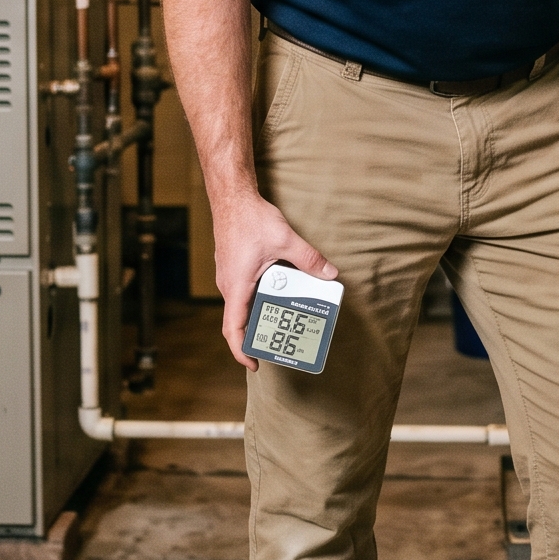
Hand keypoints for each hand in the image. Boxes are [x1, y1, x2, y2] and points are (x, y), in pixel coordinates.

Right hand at [210, 192, 337, 368]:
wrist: (231, 196)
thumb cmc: (249, 218)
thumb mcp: (285, 240)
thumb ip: (309, 259)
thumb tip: (329, 274)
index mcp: (237, 286)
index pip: (233, 328)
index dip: (241, 350)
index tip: (254, 363)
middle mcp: (229, 285)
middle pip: (239, 320)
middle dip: (258, 335)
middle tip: (280, 341)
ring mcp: (229, 277)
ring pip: (242, 306)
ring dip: (260, 315)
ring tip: (283, 320)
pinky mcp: (233, 268)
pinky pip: (244, 292)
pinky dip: (258, 299)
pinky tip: (278, 292)